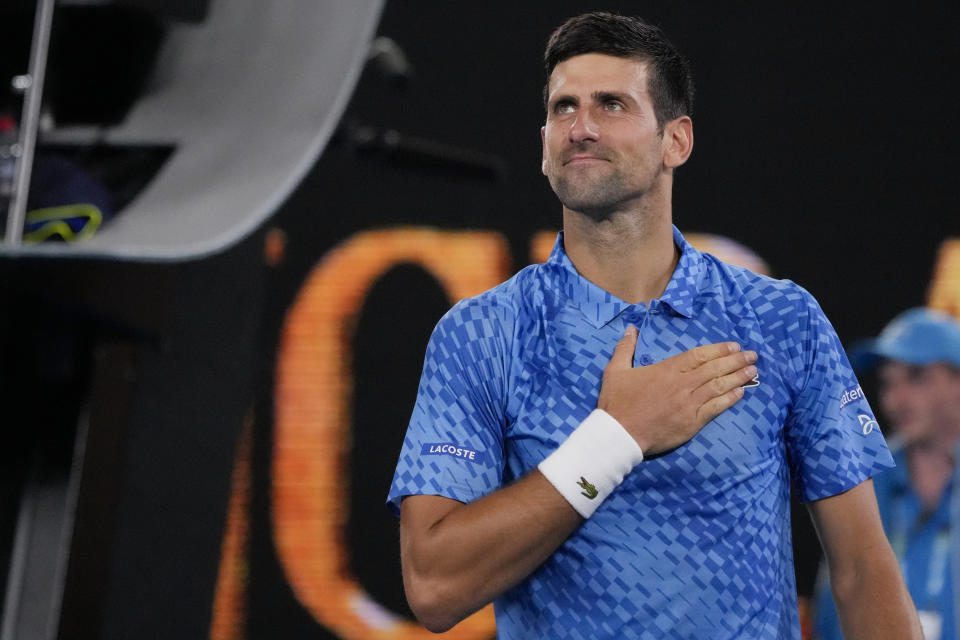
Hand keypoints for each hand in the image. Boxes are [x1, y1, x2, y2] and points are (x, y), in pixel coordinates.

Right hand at [597, 325, 756, 453]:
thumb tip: (631, 328)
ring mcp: (689, 404)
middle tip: (752, 355)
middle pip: (715, 369)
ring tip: (753, 371)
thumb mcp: (615, 370)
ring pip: (719, 386)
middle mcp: (682, 384)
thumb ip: (625, 347)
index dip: (719, 350)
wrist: (619, 434)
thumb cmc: (617, 402)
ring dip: (738, 377)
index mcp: (667, 369)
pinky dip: (730, 399)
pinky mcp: (691, 422)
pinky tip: (741, 393)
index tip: (734, 346)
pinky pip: (716, 407)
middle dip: (736, 361)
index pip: (699, 355)